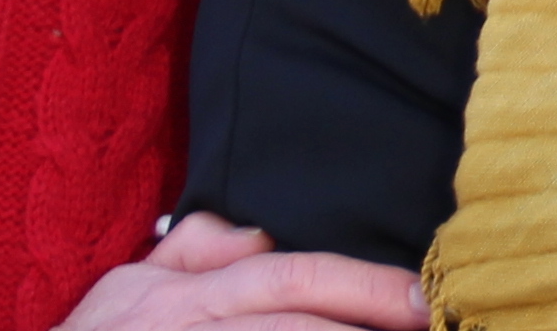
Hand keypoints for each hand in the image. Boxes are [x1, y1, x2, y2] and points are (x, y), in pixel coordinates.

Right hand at [57, 215, 430, 330]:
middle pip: (298, 316)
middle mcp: (191, 324)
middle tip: (430, 319)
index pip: (291, 274)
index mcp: (188, 294)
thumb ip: (193, 250)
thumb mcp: (126, 290)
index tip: (422, 298)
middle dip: (369, 316)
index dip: (364, 285)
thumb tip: (260, 234)